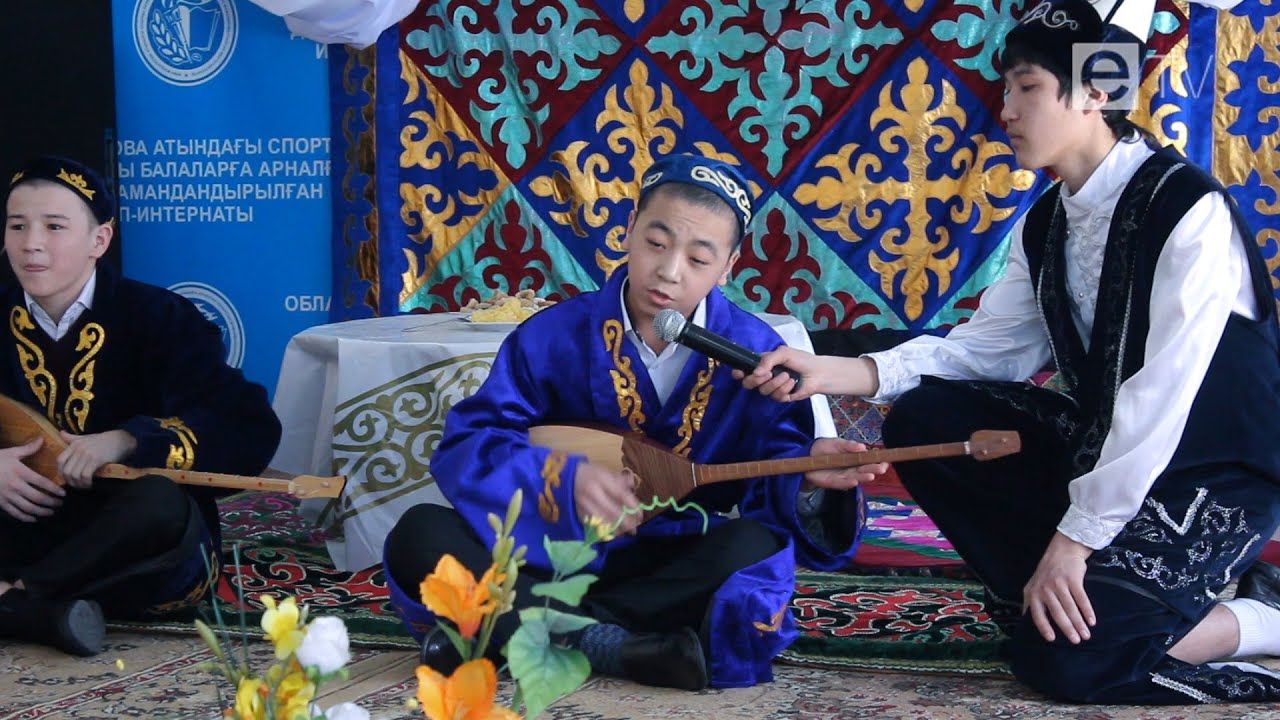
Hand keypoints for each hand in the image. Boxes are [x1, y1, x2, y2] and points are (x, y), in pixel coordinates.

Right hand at [0, 437, 63, 521]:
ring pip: (28, 508)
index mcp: (20, 472)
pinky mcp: (0, 503)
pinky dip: (26, 517)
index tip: (63, 493)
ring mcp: (7, 496)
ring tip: (51, 512)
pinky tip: (34, 518)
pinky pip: (15, 513)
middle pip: (37, 497)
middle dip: (51, 502)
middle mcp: (15, 486)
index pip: (42, 483)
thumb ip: (28, 448)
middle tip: (60, 504)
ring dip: (42, 511)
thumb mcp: (11, 453)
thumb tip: (42, 439)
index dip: (54, 489)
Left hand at [57, 430, 137, 488]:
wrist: (121, 439)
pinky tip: (90, 484)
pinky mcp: (96, 460)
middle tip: (76, 485)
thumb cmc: (103, 440)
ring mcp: (87, 454)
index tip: (67, 477)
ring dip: (78, 484)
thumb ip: (72, 437)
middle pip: (66, 470)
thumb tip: (61, 433)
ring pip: (75, 474)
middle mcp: (78, 449)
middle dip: (70, 481)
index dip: (60, 471)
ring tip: (84, 485)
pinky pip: (85, 475)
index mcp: (74, 444)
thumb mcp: (86, 437)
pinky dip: (86, 482)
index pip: (59, 460)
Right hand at [573, 461, 641, 535]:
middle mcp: (592, 493)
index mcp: (600, 479)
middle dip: (627, 522)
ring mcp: (584, 505)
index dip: (632, 506)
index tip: (640, 514)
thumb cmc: (589, 474)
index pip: (620, 494)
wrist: (565, 478)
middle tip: (635, 528)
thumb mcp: (605, 471)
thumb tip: (633, 487)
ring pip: (604, 522)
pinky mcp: (579, 514)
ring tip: (626, 531)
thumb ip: (620, 480)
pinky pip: (594, 526)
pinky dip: (605, 531)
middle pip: (613, 512)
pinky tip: (613, 532)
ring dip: (617, 529)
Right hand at [733, 351, 877, 401]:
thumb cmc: (802, 360)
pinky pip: (775, 397)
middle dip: (757, 380)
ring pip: (763, 391)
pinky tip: (792, 383)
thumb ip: (767, 360)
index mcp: (763, 364)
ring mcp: (773, 387)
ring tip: (788, 376)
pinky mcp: (781, 397)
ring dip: (776, 383)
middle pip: (749, 383)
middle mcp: (765, 376)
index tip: (739, 373)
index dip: (738, 373)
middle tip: (768, 374)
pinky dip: (784, 389)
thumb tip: (756, 372)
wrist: (818, 373)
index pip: (744, 370)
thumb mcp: (783, 353)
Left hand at [804, 438, 887, 490]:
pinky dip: (848, 483)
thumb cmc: (824, 448)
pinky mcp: (832, 482)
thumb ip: (849, 445)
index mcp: (855, 459)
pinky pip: (841, 483)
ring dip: (863, 477)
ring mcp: (842, 477)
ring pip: (855, 477)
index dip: (877, 461)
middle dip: (873, 469)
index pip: (868, 462)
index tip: (886, 461)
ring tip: (871, 475)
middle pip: (864, 470)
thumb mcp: (837, 443)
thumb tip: (862, 447)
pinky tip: (855, 481)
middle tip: (881, 468)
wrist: (806, 454)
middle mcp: (851, 469)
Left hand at [1023, 531, 1095, 643]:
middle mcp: (1045, 589)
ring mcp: (1059, 583)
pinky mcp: (1073, 579)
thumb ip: (1031, 604)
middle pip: (1057, 613)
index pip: (1037, 614)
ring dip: (1079, 623)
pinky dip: (1087, 611)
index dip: (1043, 627)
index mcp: (1033, 593)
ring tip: (1086, 635)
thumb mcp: (1033, 587)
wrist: (1061, 552)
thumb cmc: (1046, 574)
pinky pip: (1081, 598)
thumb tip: (1026, 625)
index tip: (1052, 639)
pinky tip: (1092, 621)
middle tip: (1076, 641)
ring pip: (1070, 607)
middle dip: (1067, 628)